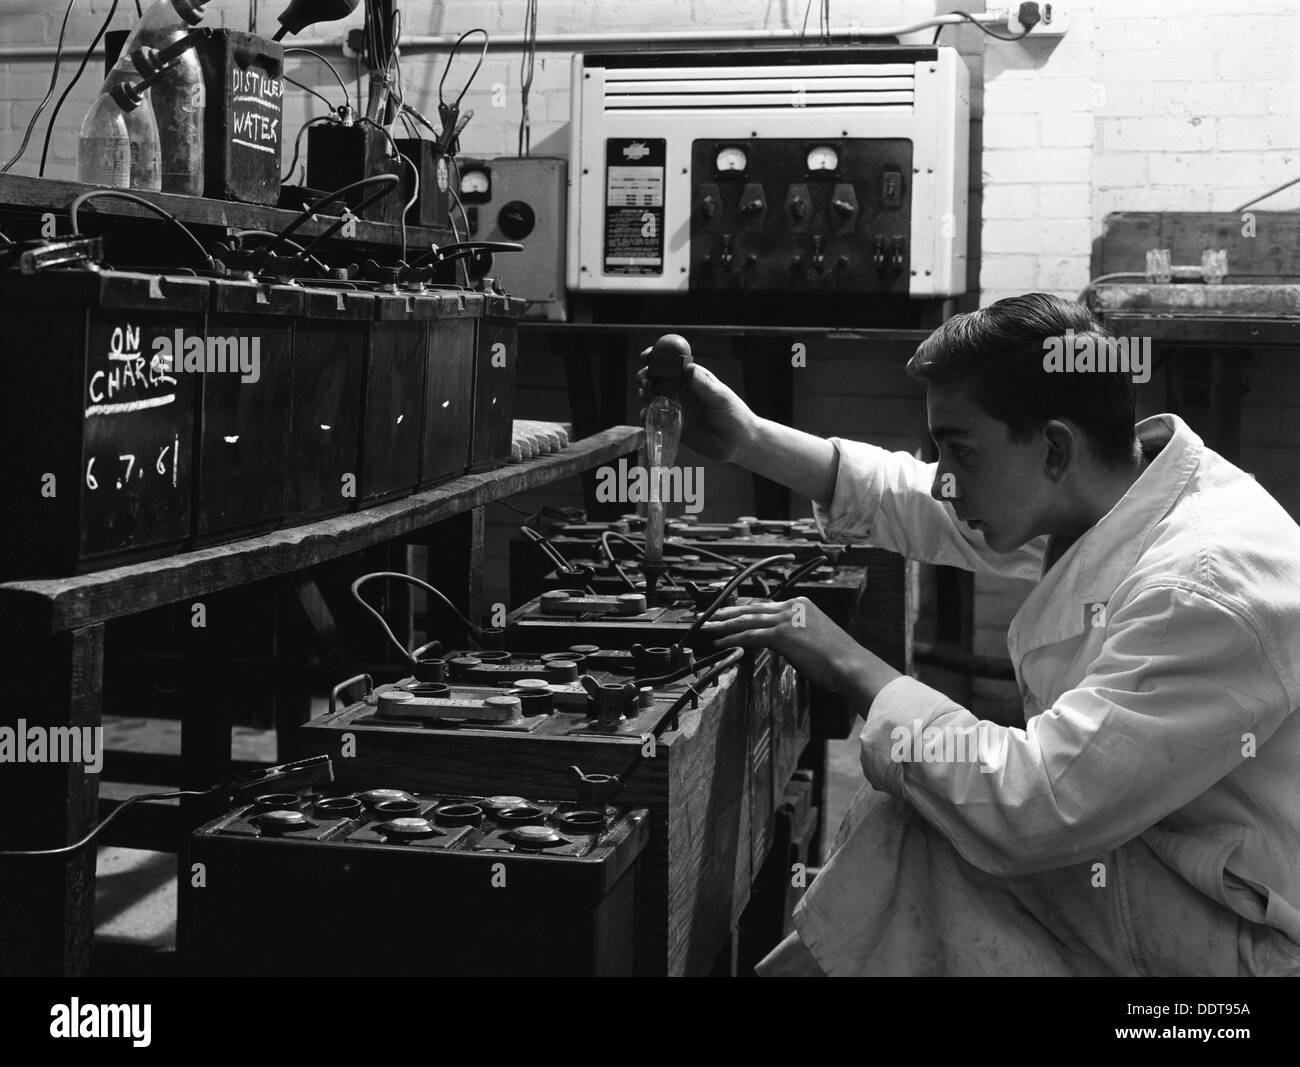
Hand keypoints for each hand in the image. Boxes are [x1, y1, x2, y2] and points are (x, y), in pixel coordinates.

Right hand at [636, 351, 757, 462]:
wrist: (739, 442)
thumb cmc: (734, 415)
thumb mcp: (720, 398)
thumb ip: (704, 385)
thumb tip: (688, 367)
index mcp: (694, 378)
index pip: (672, 363)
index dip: (658, 357)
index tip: (647, 355)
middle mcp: (683, 391)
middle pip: (658, 378)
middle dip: (647, 375)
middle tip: (644, 379)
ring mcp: (677, 408)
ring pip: (654, 397)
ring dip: (645, 393)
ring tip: (645, 393)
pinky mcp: (674, 426)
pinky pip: (656, 418)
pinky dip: (647, 415)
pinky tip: (645, 414)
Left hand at [700, 596, 865, 692]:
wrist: (849, 664)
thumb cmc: (837, 658)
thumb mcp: (815, 637)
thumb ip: (796, 634)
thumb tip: (780, 642)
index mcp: (801, 605)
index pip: (766, 604)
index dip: (745, 607)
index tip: (731, 610)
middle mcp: (792, 607)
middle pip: (752, 608)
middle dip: (729, 612)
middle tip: (711, 615)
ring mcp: (786, 619)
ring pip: (747, 620)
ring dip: (724, 625)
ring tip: (709, 628)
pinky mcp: (781, 634)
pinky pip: (750, 636)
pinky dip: (732, 639)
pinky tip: (720, 643)